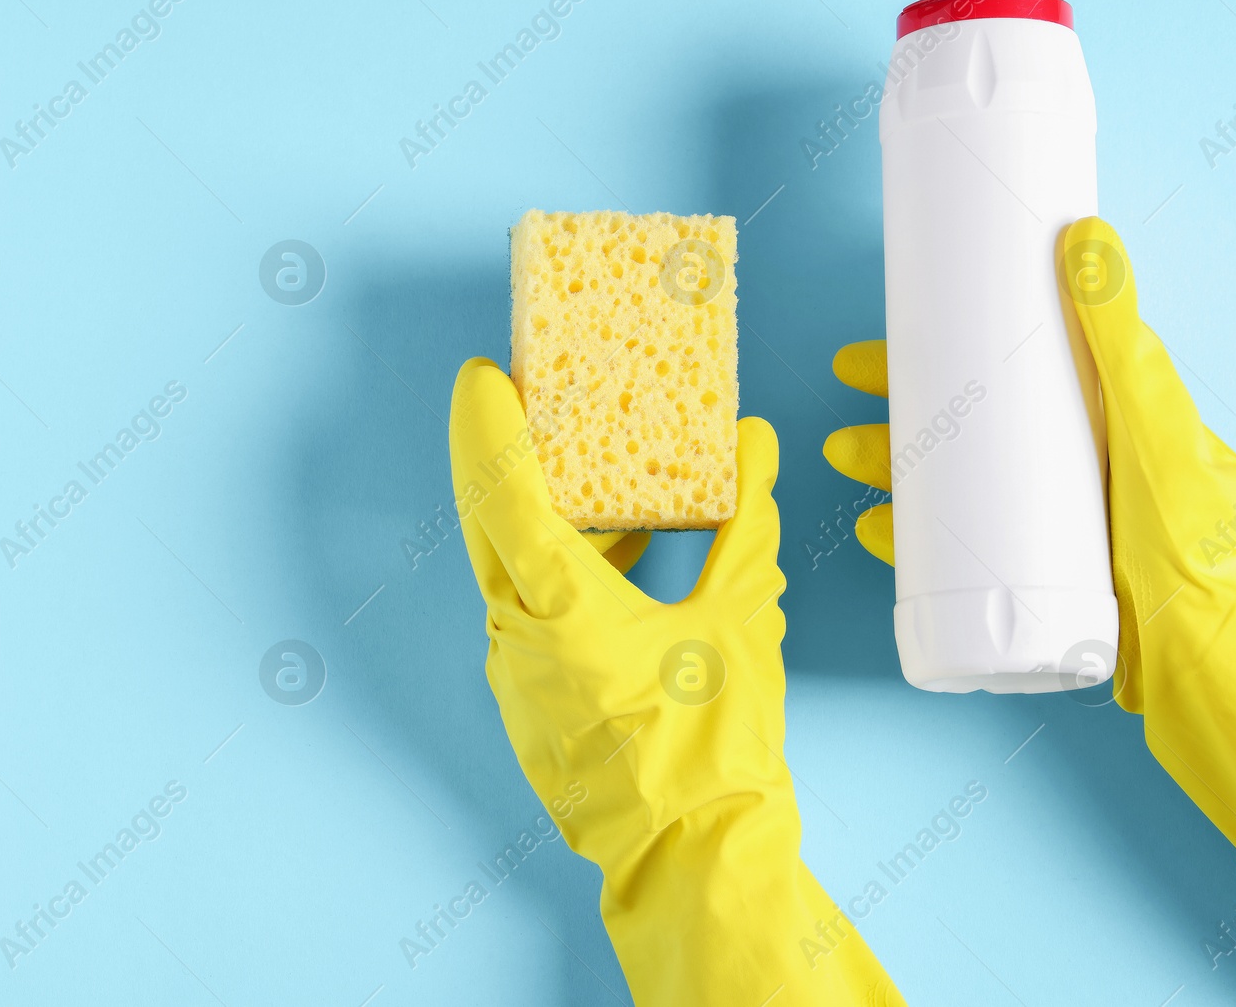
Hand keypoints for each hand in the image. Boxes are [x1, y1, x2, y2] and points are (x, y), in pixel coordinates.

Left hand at [450, 357, 901, 1005]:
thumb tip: (754, 444)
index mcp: (559, 607)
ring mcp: (516, 678)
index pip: (502, 493)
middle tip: (517, 402)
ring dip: (540, 519)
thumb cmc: (715, 749)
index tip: (481, 374)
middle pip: (488, 525)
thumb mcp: (741, 620)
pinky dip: (559, 573)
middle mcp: (517, 637)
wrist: (693, 861)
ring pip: (509, 573)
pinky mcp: (532, 706)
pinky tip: (623, 561)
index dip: (488, 426)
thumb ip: (746, 522)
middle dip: (497, 457)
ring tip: (593, 477)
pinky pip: (529, 616)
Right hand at [822, 217, 1235, 890]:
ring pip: (948, 481)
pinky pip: (950, 550)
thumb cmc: (1187, 537)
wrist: (1194, 648)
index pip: (1008, 362)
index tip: (894, 330)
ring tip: (844, 458)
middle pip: (966, 421)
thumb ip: (1118, 337)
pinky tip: (877, 530)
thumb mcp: (1151, 421)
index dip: (946, 345)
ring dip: (889, 465)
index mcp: (1098, 415)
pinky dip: (910, 537)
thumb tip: (1084, 237)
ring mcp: (1040, 518)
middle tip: (847, 385)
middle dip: (899, 405)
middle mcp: (1065, 461)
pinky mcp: (1023, 571)